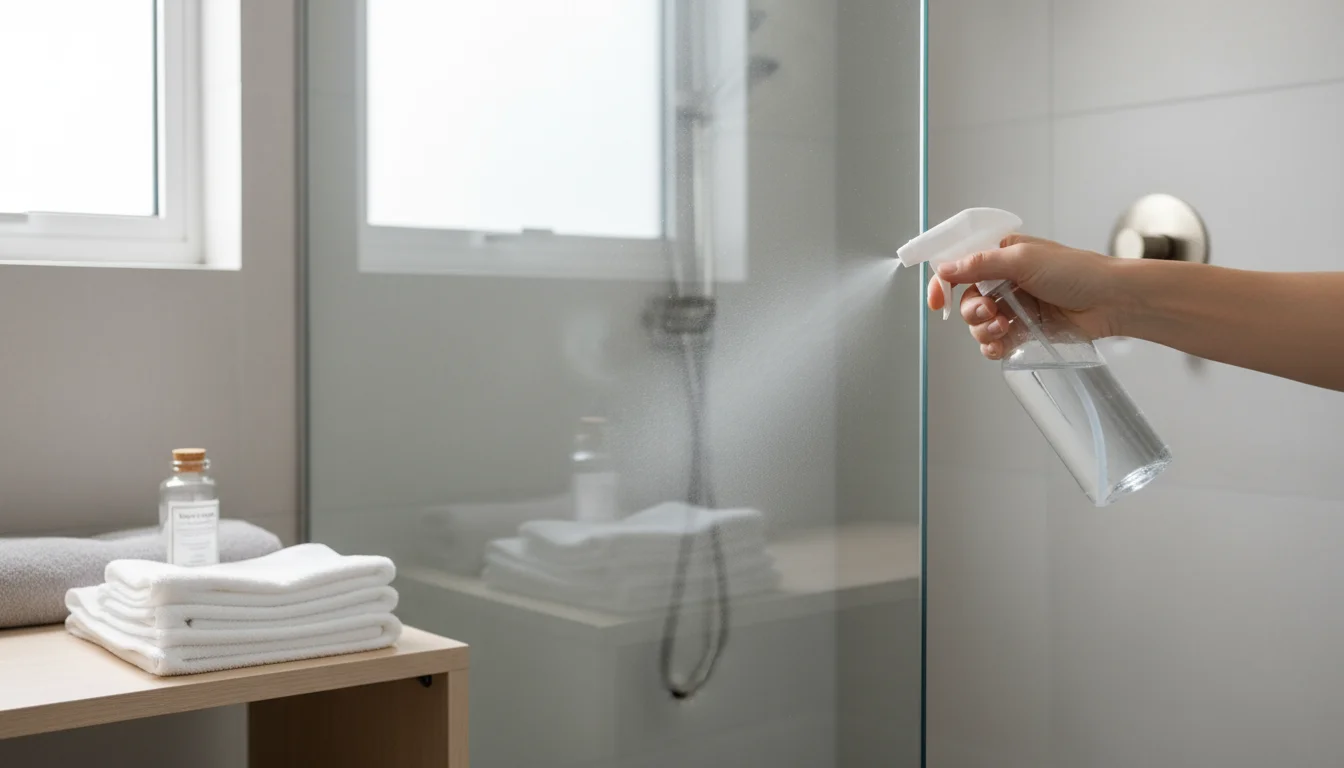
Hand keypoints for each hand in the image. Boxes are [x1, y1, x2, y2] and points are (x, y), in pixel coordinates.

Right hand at [926, 234, 1125, 359]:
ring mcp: (1014, 306)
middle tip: (990, 312)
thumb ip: (979, 264)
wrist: (1111, 301)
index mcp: (1001, 255)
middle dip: (971, 310)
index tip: (936, 301)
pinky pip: (994, 343)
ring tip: (1004, 327)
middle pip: (965, 299)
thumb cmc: (1076, 272)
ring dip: (983, 329)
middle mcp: (1004, 280)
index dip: (942, 283)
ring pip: (978, 324)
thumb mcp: (1022, 259)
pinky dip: (993, 346)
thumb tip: (944, 269)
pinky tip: (1002, 346)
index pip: (960, 266)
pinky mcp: (1024, 330)